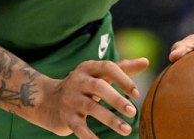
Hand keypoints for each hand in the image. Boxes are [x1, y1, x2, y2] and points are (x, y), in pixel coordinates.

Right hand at [29, 57, 148, 138]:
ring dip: (110, 120)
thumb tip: (146, 61)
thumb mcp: (98, 74)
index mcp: (88, 68)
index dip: (123, 79)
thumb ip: (122, 69)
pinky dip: (91, 137)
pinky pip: (80, 128)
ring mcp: (71, 99)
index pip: (107, 67)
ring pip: (91, 108)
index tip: (137, 93)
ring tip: (126, 130)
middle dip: (116, 100)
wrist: (47, 100)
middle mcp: (78, 81)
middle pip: (99, 87)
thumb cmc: (82, 86)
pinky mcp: (66, 118)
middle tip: (133, 112)